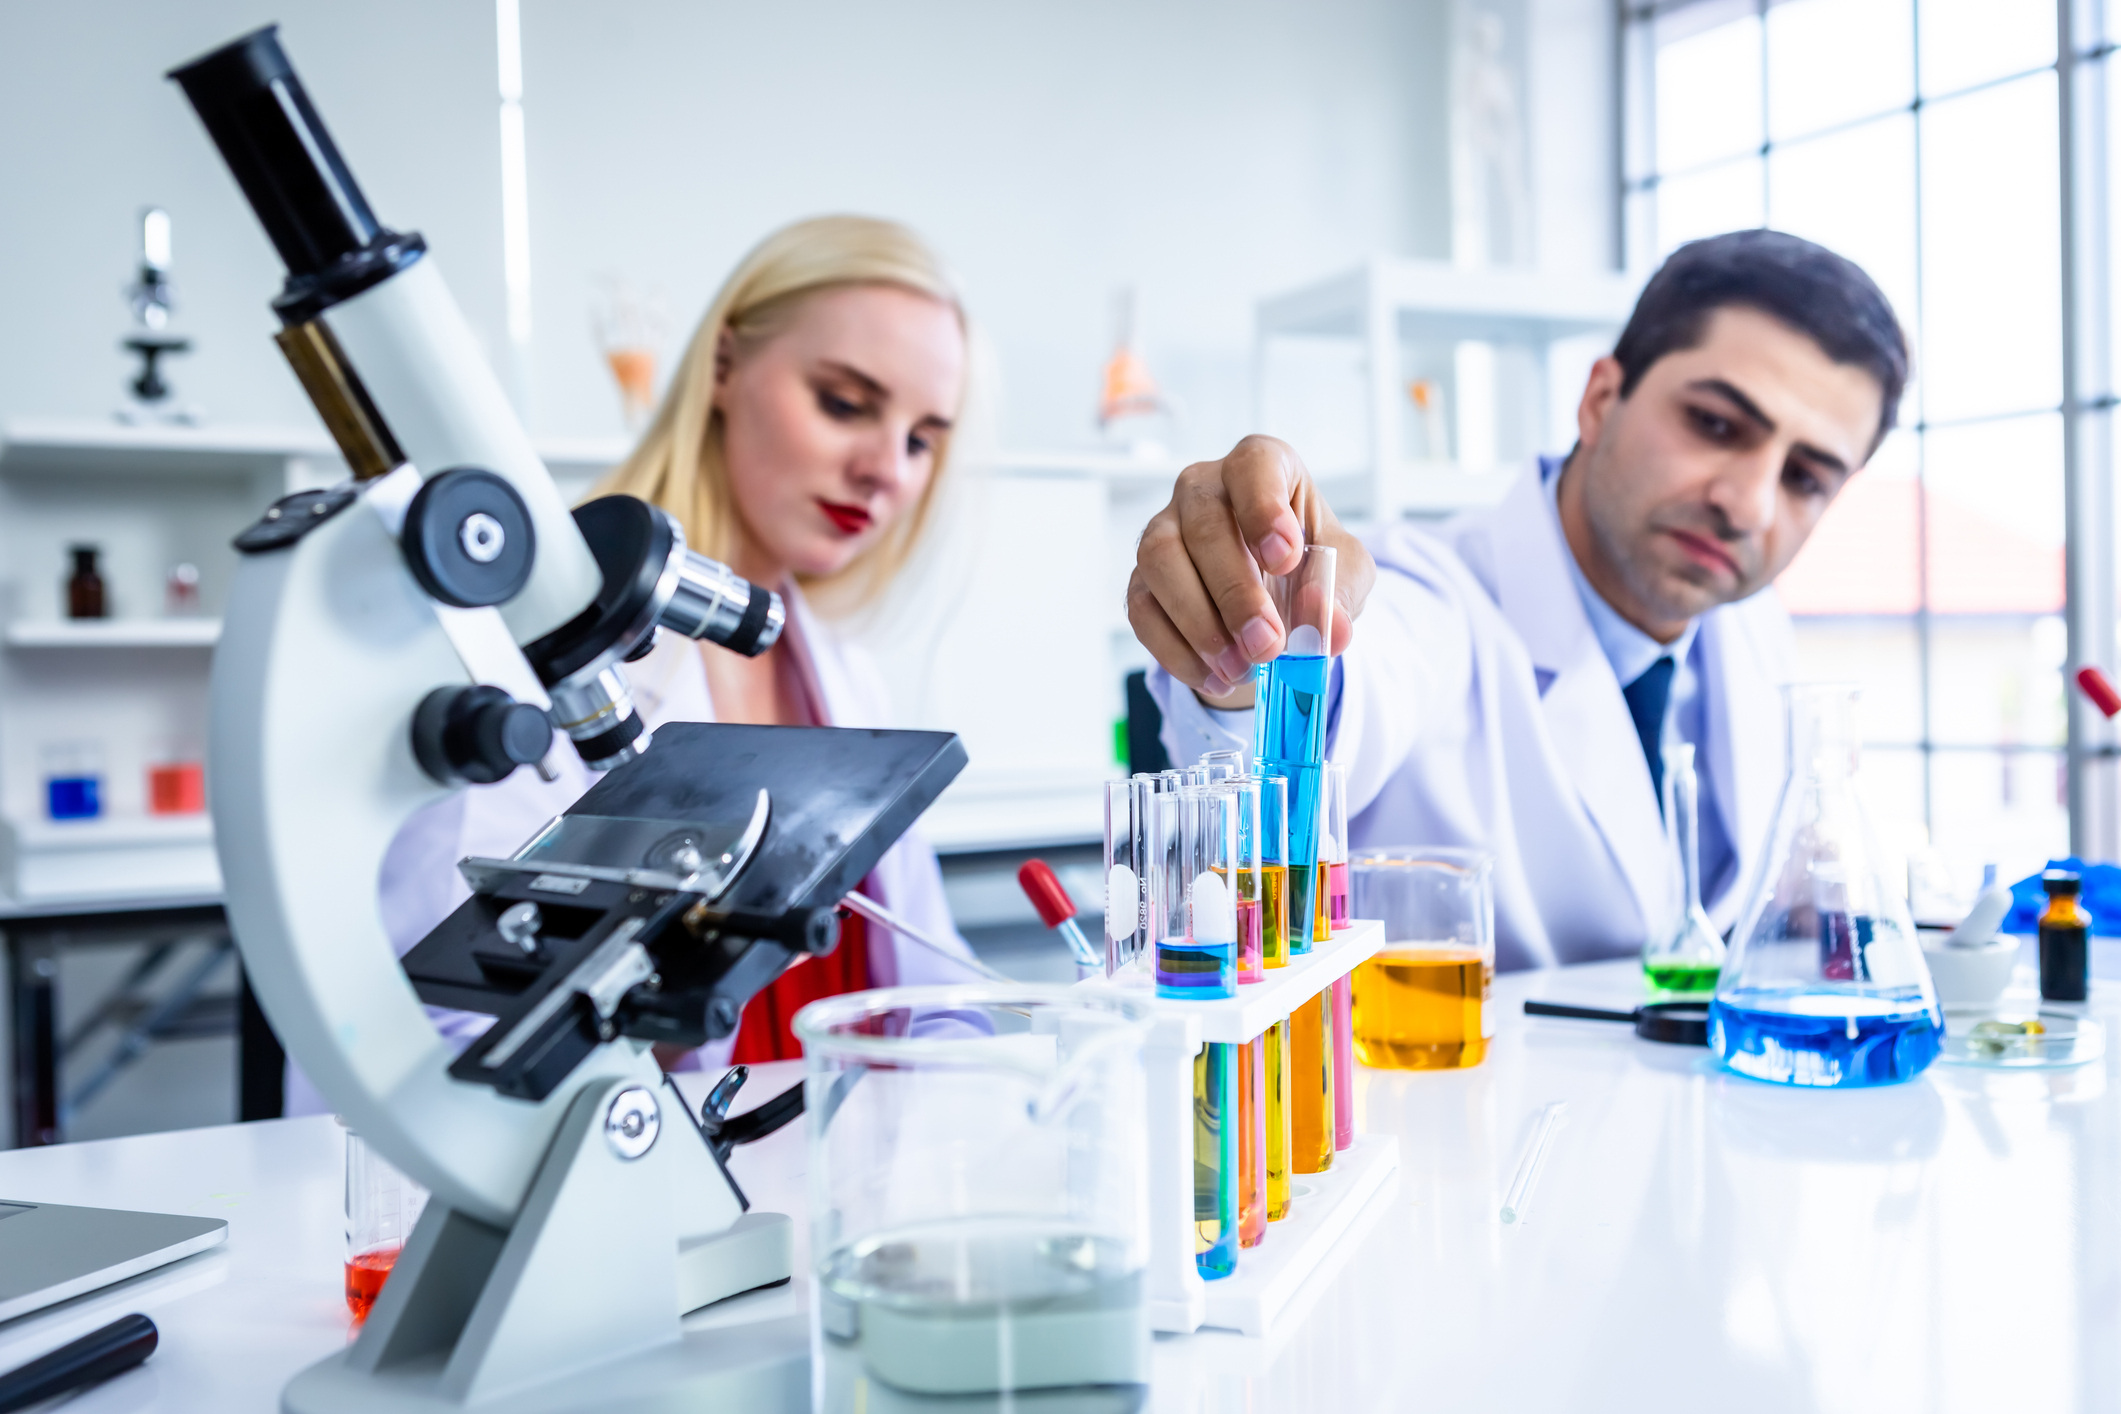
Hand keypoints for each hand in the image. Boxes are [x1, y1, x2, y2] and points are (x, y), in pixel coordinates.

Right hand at [1126, 435, 1373, 707]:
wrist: (1274, 597)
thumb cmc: (1307, 564)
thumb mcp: (1344, 573)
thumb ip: (1341, 594)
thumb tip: (1328, 628)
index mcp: (1261, 466)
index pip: (1253, 467)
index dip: (1264, 510)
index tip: (1286, 559)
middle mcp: (1203, 488)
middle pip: (1203, 525)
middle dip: (1235, 593)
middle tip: (1267, 644)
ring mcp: (1163, 529)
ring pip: (1160, 562)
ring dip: (1199, 623)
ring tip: (1241, 667)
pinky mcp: (1142, 578)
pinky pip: (1143, 609)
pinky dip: (1178, 651)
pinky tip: (1216, 676)